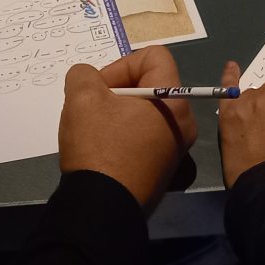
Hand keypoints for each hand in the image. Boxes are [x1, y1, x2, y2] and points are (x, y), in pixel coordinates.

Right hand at [57, 45, 196, 210]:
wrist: (103, 208)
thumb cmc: (98, 146)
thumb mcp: (81, 98)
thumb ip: (83, 74)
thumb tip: (88, 79)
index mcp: (173, 100)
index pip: (154, 56)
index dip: (121, 64)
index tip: (100, 88)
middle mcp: (184, 122)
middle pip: (150, 84)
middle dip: (116, 89)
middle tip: (92, 107)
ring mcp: (176, 147)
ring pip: (146, 111)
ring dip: (118, 112)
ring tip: (95, 129)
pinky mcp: (165, 167)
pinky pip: (146, 135)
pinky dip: (125, 133)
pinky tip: (104, 149)